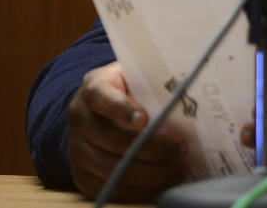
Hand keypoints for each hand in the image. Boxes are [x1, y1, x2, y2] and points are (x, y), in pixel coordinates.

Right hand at [66, 61, 186, 200]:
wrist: (101, 110)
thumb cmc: (131, 90)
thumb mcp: (138, 76)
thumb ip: (155, 83)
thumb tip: (189, 97)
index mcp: (93, 88)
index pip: (100, 96)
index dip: (121, 109)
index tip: (145, 119)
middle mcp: (80, 119)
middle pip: (110, 138)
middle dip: (150, 148)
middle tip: (181, 149)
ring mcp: (77, 150)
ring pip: (110, 169)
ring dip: (149, 173)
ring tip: (179, 170)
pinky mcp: (82, 176)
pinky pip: (110, 189)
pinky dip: (139, 190)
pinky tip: (163, 183)